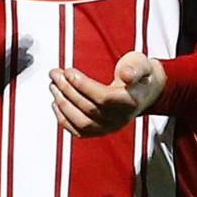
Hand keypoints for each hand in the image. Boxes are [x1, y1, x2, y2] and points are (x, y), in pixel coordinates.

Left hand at [50, 53, 164, 137]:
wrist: (142, 92)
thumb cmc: (139, 76)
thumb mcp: (141, 64)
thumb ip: (135, 68)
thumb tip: (127, 73)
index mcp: (131, 101)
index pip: (103, 97)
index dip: (83, 85)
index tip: (68, 71)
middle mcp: (120, 119)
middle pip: (89, 108)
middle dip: (67, 89)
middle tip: (55, 74)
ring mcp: (109, 128)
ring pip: (81, 122)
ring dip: (62, 103)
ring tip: (53, 85)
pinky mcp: (99, 132)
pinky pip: (78, 131)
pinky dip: (63, 119)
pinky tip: (56, 103)